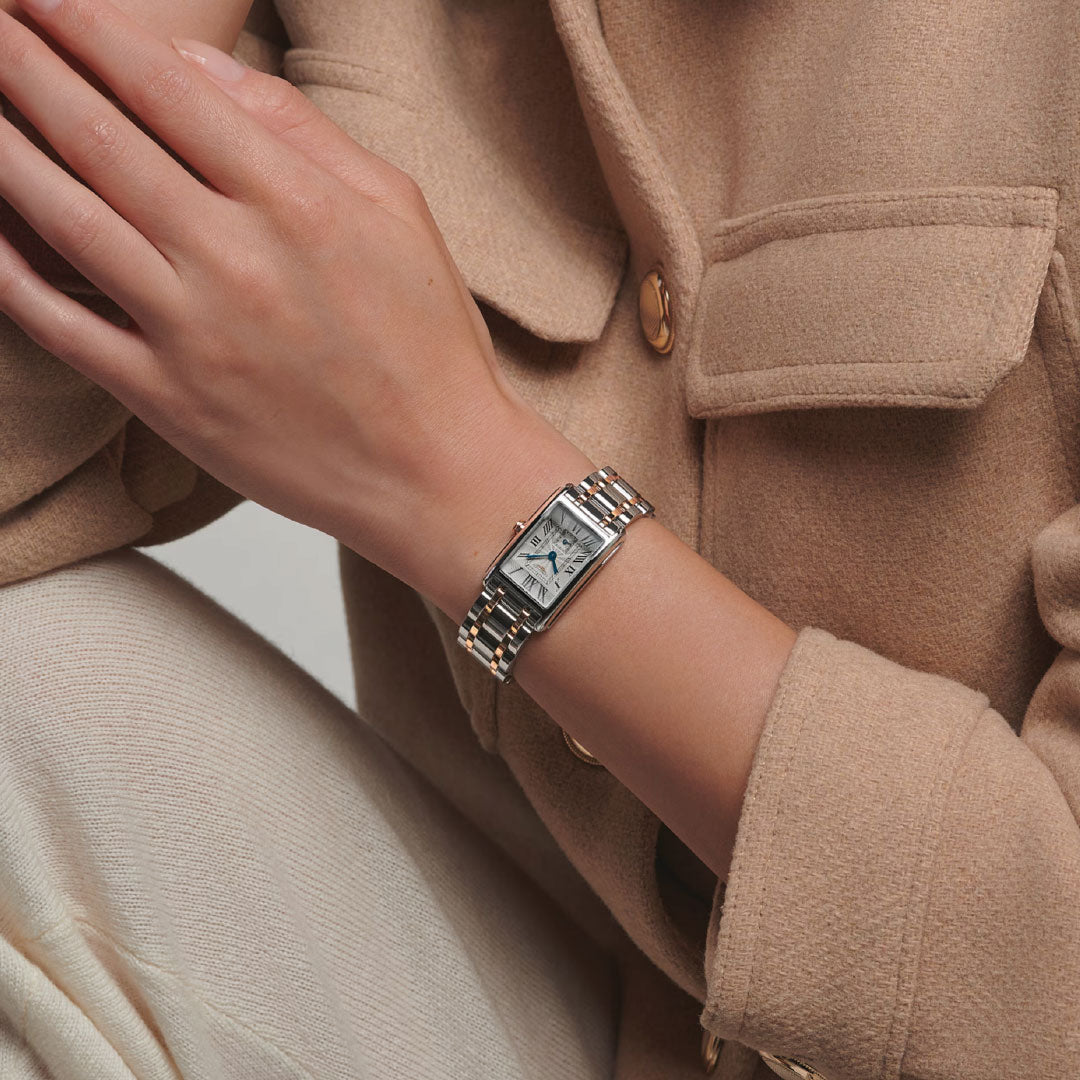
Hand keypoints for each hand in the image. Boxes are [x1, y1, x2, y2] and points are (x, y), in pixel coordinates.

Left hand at [0, 0, 558, 602]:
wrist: (435, 472)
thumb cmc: (429, 345)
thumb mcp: (399, 212)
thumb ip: (303, 131)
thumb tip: (202, 69)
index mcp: (297, 202)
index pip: (164, 87)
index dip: (89, 28)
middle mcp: (233, 258)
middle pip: (98, 137)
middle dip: (24, 64)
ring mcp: (191, 332)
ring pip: (62, 218)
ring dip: (0, 146)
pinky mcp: (165, 399)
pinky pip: (59, 323)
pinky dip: (6, 271)